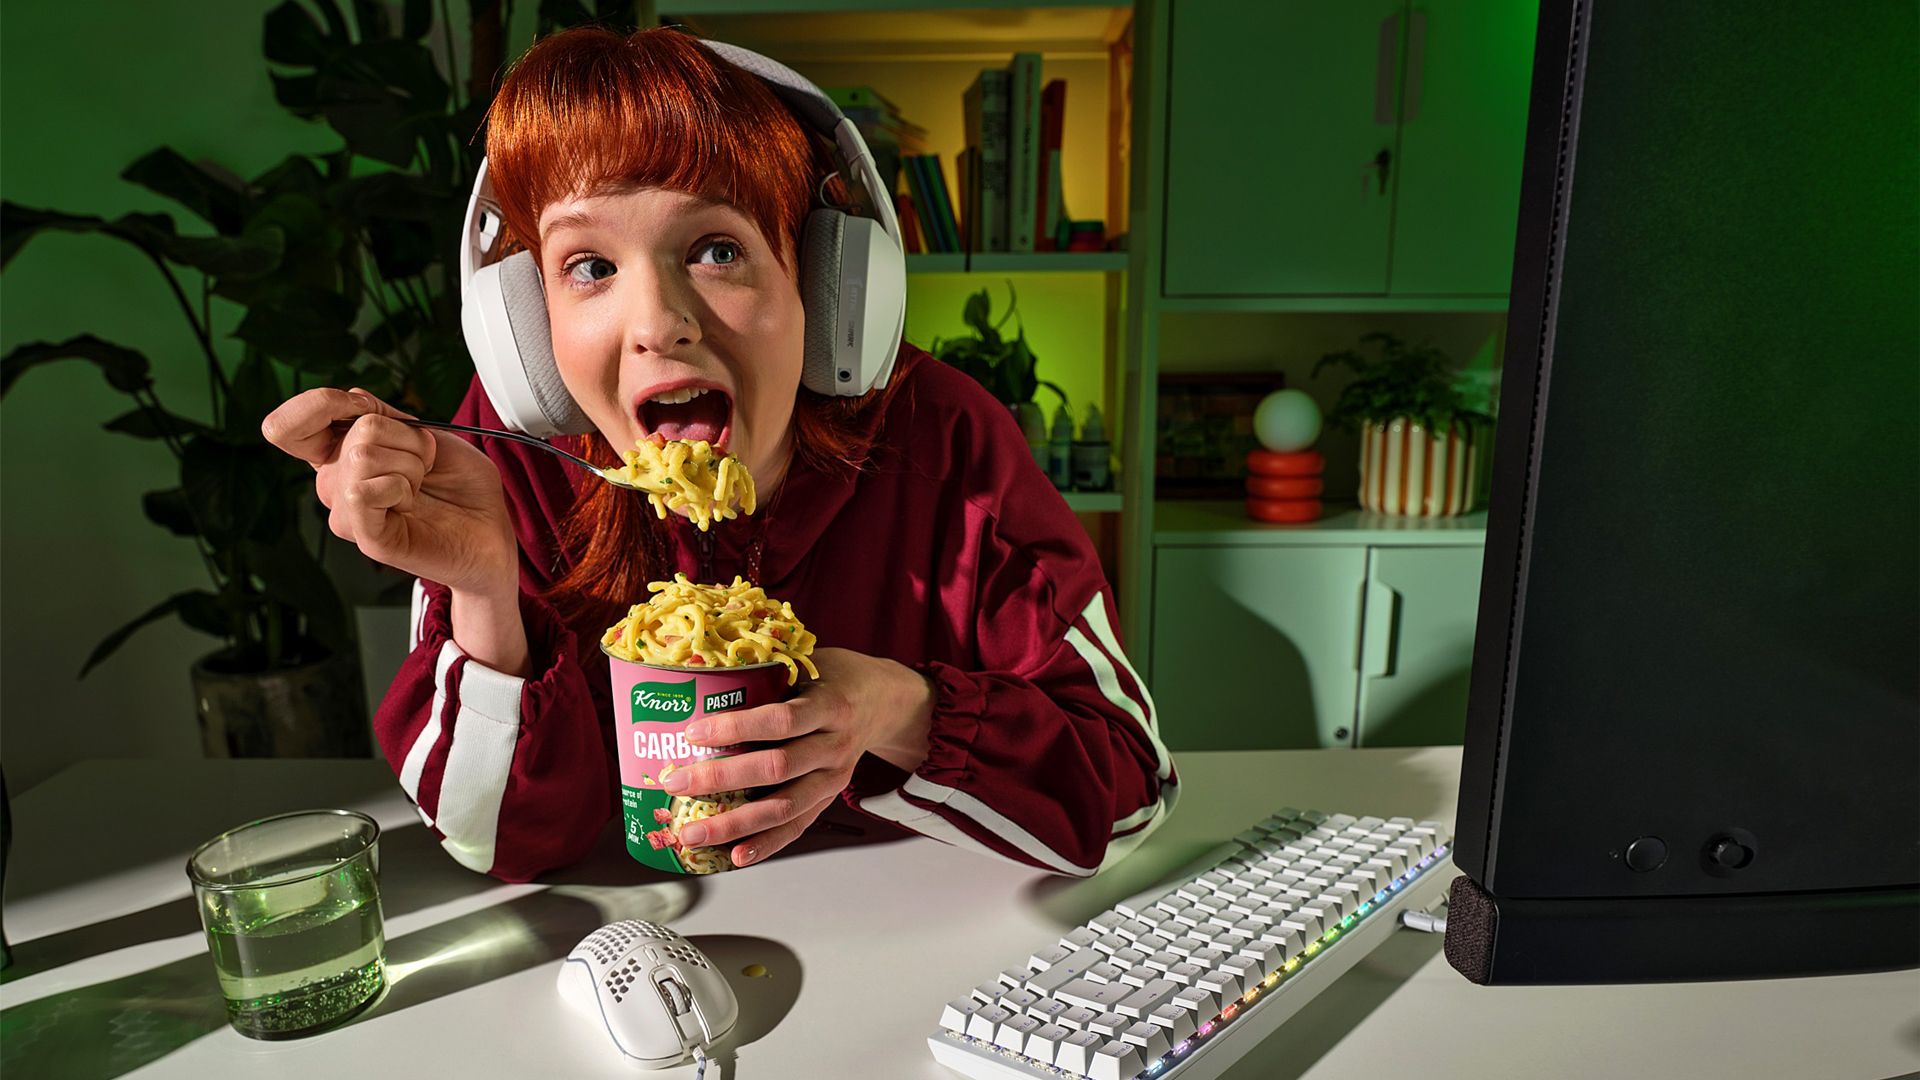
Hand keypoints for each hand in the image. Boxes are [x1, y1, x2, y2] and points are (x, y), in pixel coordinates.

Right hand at [261, 388, 517, 597]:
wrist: (492, 529)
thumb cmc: (462, 486)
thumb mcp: (425, 433)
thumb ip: (383, 414)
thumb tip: (350, 398)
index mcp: (341, 454)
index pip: (287, 426)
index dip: (320, 404)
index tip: (365, 407)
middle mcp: (336, 483)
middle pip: (351, 431)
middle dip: (406, 438)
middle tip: (426, 464)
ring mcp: (349, 512)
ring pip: (361, 456)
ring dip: (411, 464)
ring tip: (422, 487)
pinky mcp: (367, 537)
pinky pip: (363, 492)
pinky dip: (401, 487)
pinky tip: (411, 504)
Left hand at [661, 647, 933, 867]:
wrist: (883, 702)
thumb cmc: (834, 677)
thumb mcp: (809, 662)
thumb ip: (767, 675)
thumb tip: (701, 678)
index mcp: (830, 706)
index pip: (781, 720)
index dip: (736, 727)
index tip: (693, 731)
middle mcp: (835, 745)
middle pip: (777, 769)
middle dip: (721, 779)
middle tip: (676, 784)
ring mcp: (834, 778)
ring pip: (785, 807)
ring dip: (735, 824)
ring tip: (693, 833)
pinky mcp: (829, 799)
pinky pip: (797, 827)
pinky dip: (766, 844)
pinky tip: (735, 856)